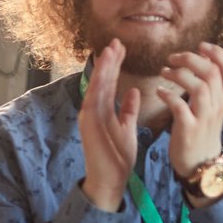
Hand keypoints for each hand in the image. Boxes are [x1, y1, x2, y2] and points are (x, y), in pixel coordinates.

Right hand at [79, 41, 141, 211]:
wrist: (108, 180)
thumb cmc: (117, 158)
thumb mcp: (127, 129)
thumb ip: (128, 110)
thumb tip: (132, 91)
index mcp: (101, 112)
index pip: (108, 84)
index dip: (114, 66)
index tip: (121, 50)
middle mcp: (92, 112)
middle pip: (100, 81)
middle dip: (108, 61)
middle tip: (116, 42)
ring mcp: (89, 117)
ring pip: (97, 86)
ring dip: (104, 67)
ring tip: (111, 50)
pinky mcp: (90, 123)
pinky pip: (95, 98)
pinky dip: (100, 83)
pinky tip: (107, 70)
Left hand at [161, 41, 222, 177]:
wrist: (201, 164)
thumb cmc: (201, 131)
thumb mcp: (211, 106)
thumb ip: (209, 86)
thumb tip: (202, 59)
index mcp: (222, 98)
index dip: (218, 53)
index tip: (201, 46)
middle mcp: (216, 105)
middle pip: (212, 73)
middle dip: (191, 59)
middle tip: (172, 58)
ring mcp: (203, 117)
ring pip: (199, 87)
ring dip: (179, 75)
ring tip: (164, 72)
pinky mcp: (189, 129)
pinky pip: (180, 107)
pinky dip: (168, 96)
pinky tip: (159, 92)